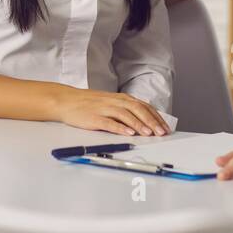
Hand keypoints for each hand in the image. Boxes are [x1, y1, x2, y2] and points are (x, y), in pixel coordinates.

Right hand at [54, 87, 169, 136]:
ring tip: (149, 134)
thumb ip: (126, 109)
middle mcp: (115, 101)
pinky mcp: (94, 117)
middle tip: (161, 132)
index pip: (143, 106)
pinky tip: (129, 133)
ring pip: (126, 115)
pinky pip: (109, 122)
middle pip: (137, 109)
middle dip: (151, 121)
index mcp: (121, 98)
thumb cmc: (89, 103)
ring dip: (139, 124)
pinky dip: (120, 128)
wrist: (67, 100)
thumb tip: (145, 120)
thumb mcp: (111, 102)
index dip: (156, 117)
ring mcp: (104, 109)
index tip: (165, 127)